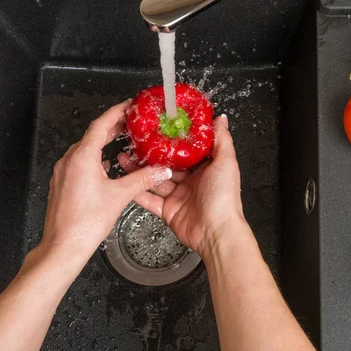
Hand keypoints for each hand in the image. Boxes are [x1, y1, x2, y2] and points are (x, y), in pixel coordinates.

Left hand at [41, 100, 172, 258]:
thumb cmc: (85, 222)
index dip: (116, 112)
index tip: (128, 106)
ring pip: (85, 149)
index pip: (100, 124)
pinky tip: (105, 167)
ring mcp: (63, 173)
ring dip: (102, 143)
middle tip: (129, 122)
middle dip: (112, 127)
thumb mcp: (120, 196)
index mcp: (82, 157)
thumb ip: (143, 179)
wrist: (64, 245)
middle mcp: (69, 161)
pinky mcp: (62, 184)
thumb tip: (161, 171)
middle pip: (92, 135)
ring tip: (120, 142)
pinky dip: (94, 158)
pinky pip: (79, 163)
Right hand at [118, 114, 247, 257]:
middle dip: (151, 154)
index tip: (159, 126)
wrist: (216, 231)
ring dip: (140, 170)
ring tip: (124, 156)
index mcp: (206, 169)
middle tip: (135, 140)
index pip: (187, 150)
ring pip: (155, 180)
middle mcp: (192, 182)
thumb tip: (220, 118)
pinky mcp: (168, 211)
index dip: (174, 139)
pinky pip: (150, 200)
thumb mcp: (226, 162)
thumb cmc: (224, 197)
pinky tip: (124, 180)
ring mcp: (178, 196)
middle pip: (168, 165)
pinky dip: (137, 191)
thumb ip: (222, 140)